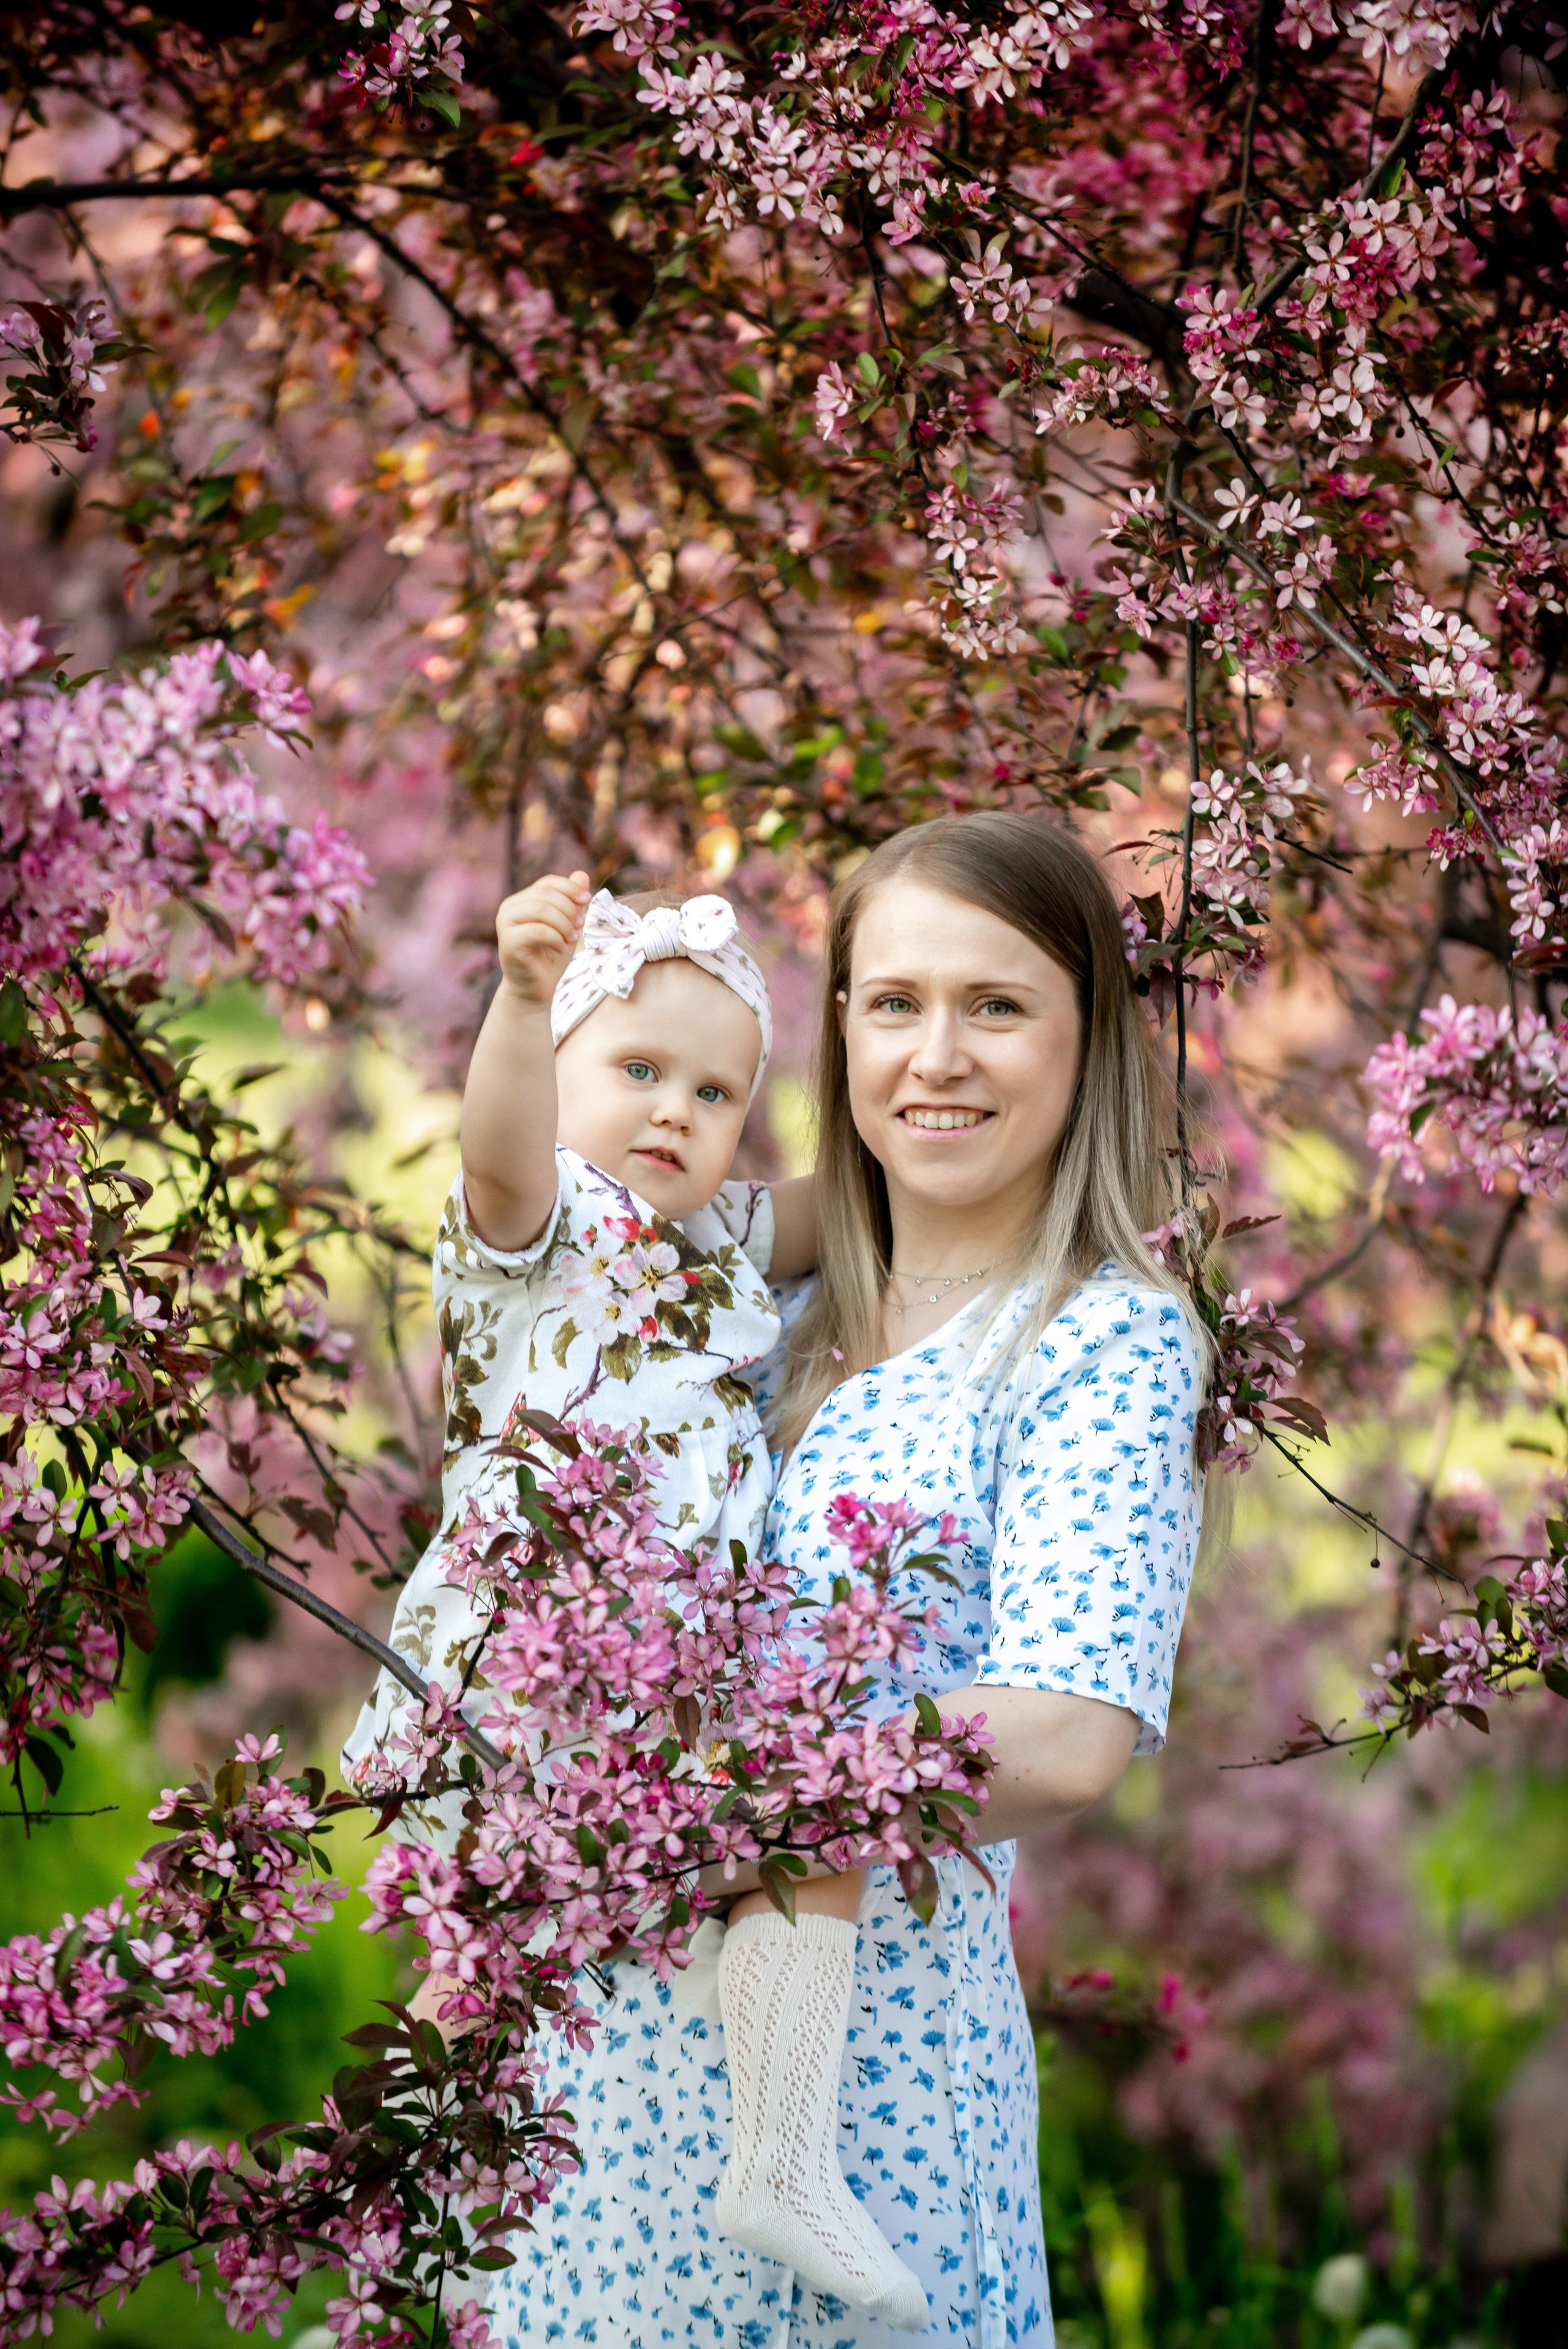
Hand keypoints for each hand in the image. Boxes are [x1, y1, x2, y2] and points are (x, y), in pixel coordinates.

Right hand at [495, 870, 590, 1005]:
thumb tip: (581, 874)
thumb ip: (572, 901)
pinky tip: (562, 947)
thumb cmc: (550, 955)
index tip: (587, 900)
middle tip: (579, 926)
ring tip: (573, 939)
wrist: (535, 988)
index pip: (548, 882)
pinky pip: (537, 930)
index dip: (570, 888)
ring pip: (541, 910)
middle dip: (569, 909)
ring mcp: (505, 924)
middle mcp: (510, 907)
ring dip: (564, 924)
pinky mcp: (508, 942)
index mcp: (522, 899)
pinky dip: (556, 938)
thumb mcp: (567, 924)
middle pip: (546, 895)